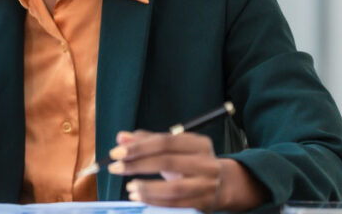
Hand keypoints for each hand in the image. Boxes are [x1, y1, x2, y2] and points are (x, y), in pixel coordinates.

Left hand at [108, 130, 264, 211]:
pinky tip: (139, 196)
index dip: (138, 147)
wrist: (226, 184)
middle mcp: (205, 162)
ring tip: (129, 187)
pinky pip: (176, 204)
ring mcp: (206, 184)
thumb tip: (121, 137)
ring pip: (173, 188)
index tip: (116, 152)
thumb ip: (147, 141)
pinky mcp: (203, 203)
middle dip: (137, 165)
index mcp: (197, 143)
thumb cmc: (192, 162)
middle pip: (168, 162)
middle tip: (115, 168)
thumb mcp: (175, 148)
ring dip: (147, 188)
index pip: (165, 142)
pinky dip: (155, 201)